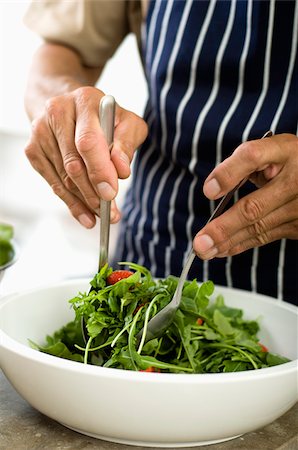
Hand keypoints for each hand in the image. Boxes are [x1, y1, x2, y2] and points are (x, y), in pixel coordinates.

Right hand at [25, 86, 147, 227]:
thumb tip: (120, 170)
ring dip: (84, 201)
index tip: (110, 194)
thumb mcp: (127, 124)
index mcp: (85, 101)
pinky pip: (54, 183)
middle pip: (73, 163)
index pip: (88, 141)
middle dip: (93, 192)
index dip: (99, 170)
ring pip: (63, 177)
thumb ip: (127, 144)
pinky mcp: (33, 149)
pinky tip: (85, 215)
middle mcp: (58, 112)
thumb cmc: (106, 119)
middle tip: (110, 212)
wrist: (72, 108)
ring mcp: (41, 131)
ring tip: (101, 215)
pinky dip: (71, 203)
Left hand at [193, 133, 297, 258]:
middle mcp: (295, 179)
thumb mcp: (271, 150)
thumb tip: (213, 190)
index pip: (253, 157)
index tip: (208, 191)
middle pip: (253, 207)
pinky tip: (222, 250)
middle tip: (199, 243)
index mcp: (283, 150)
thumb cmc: (286, 161)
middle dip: (223, 228)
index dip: (229, 173)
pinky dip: (240, 244)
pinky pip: (264, 237)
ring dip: (227, 242)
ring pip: (257, 227)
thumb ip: (243, 163)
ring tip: (204, 250)